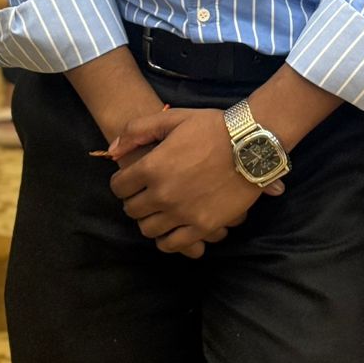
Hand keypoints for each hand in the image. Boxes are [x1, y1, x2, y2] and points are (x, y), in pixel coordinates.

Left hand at [109, 109, 283, 256]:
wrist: (252, 144)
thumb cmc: (212, 128)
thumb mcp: (172, 118)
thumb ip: (137, 130)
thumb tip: (112, 150)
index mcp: (152, 167)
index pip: (118, 186)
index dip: (122, 181)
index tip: (131, 179)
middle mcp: (163, 195)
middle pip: (132, 210)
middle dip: (134, 200)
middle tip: (146, 193)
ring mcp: (182, 214)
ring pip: (148, 230)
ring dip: (149, 220)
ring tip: (160, 210)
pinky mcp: (202, 227)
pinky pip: (172, 244)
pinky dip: (167, 239)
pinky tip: (172, 228)